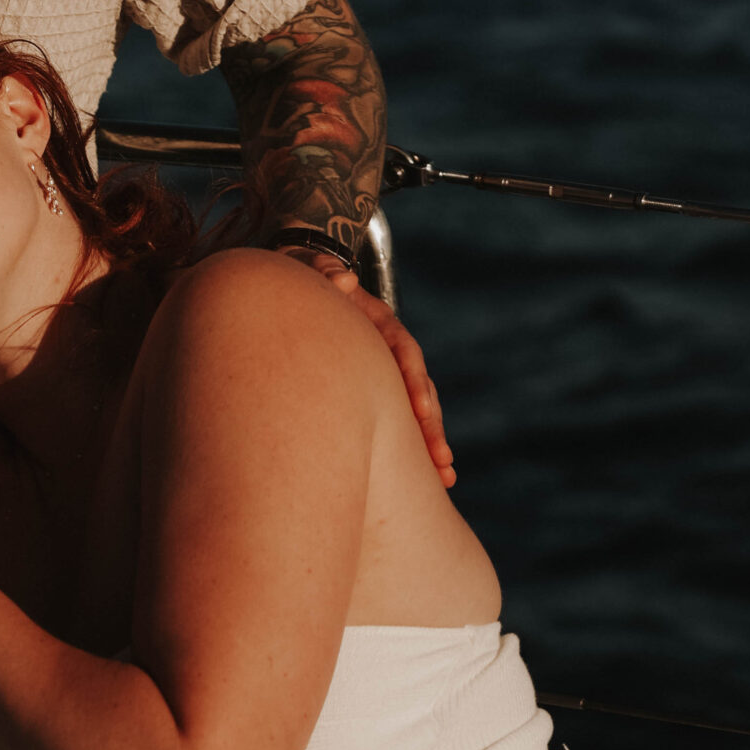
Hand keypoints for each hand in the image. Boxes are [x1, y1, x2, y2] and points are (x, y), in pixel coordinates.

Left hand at [282, 254, 454, 485]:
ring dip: (431, 441)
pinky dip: (416, 446)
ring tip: (445, 477)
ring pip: (418, 407)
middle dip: (431, 424)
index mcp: (379, 322)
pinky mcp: (379, 391)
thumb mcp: (310, 270)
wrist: (304, 290)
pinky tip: (431, 479)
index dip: (414, 379)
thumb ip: (324, 272)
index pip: (404, 351)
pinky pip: (401, 419)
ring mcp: (388, 371)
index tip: (420, 410)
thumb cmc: (305, 283)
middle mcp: (391, 349)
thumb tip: (342, 281)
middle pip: (419, 386)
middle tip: (440, 461)